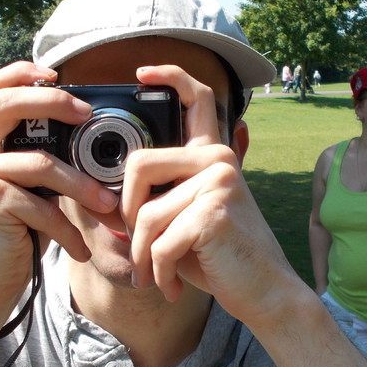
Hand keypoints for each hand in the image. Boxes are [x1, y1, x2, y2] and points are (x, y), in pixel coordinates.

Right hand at [0, 62, 119, 334]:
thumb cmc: (12, 238)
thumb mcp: (26, 190)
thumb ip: (41, 160)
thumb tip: (92, 134)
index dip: (22, 73)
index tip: (58, 75)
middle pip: (8, 105)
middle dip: (53, 103)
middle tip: (87, 114)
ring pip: (41, 163)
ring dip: (82, 187)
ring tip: (107, 208)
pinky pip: (43, 205)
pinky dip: (68, 230)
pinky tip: (79, 249)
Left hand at [120, 65, 302, 318]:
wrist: (265, 293)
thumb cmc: (219, 258)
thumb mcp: (184, 220)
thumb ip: (156, 198)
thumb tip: (100, 194)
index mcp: (212, 156)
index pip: (196, 100)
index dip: (169, 77)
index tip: (142, 73)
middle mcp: (218, 159)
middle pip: (138, 166)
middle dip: (126, 213)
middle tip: (138, 246)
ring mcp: (218, 182)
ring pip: (144, 215)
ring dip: (142, 256)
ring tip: (157, 275)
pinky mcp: (213, 211)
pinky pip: (159, 243)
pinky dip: (158, 273)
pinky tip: (173, 286)